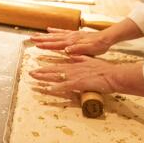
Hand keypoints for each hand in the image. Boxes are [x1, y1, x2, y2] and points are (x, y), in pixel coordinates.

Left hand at [29, 56, 143, 96]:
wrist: (113, 75)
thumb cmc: (104, 69)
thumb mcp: (90, 60)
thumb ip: (80, 57)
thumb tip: (71, 54)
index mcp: (75, 64)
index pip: (57, 66)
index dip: (47, 68)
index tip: (37, 68)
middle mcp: (73, 69)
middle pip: (54, 70)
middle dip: (41, 72)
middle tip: (30, 73)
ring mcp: (75, 76)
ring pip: (57, 76)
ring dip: (45, 78)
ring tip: (34, 79)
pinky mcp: (79, 83)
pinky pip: (65, 86)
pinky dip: (57, 87)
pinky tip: (49, 88)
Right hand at [30, 27, 111, 56]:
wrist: (106, 38)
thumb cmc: (98, 46)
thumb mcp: (89, 50)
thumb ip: (77, 50)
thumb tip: (66, 50)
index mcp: (72, 43)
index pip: (56, 44)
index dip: (46, 45)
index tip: (36, 45)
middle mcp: (70, 37)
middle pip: (52, 38)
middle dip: (41, 39)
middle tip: (30, 38)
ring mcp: (71, 34)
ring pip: (55, 34)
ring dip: (45, 35)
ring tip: (36, 34)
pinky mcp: (74, 33)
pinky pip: (62, 31)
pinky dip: (55, 30)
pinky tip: (49, 29)